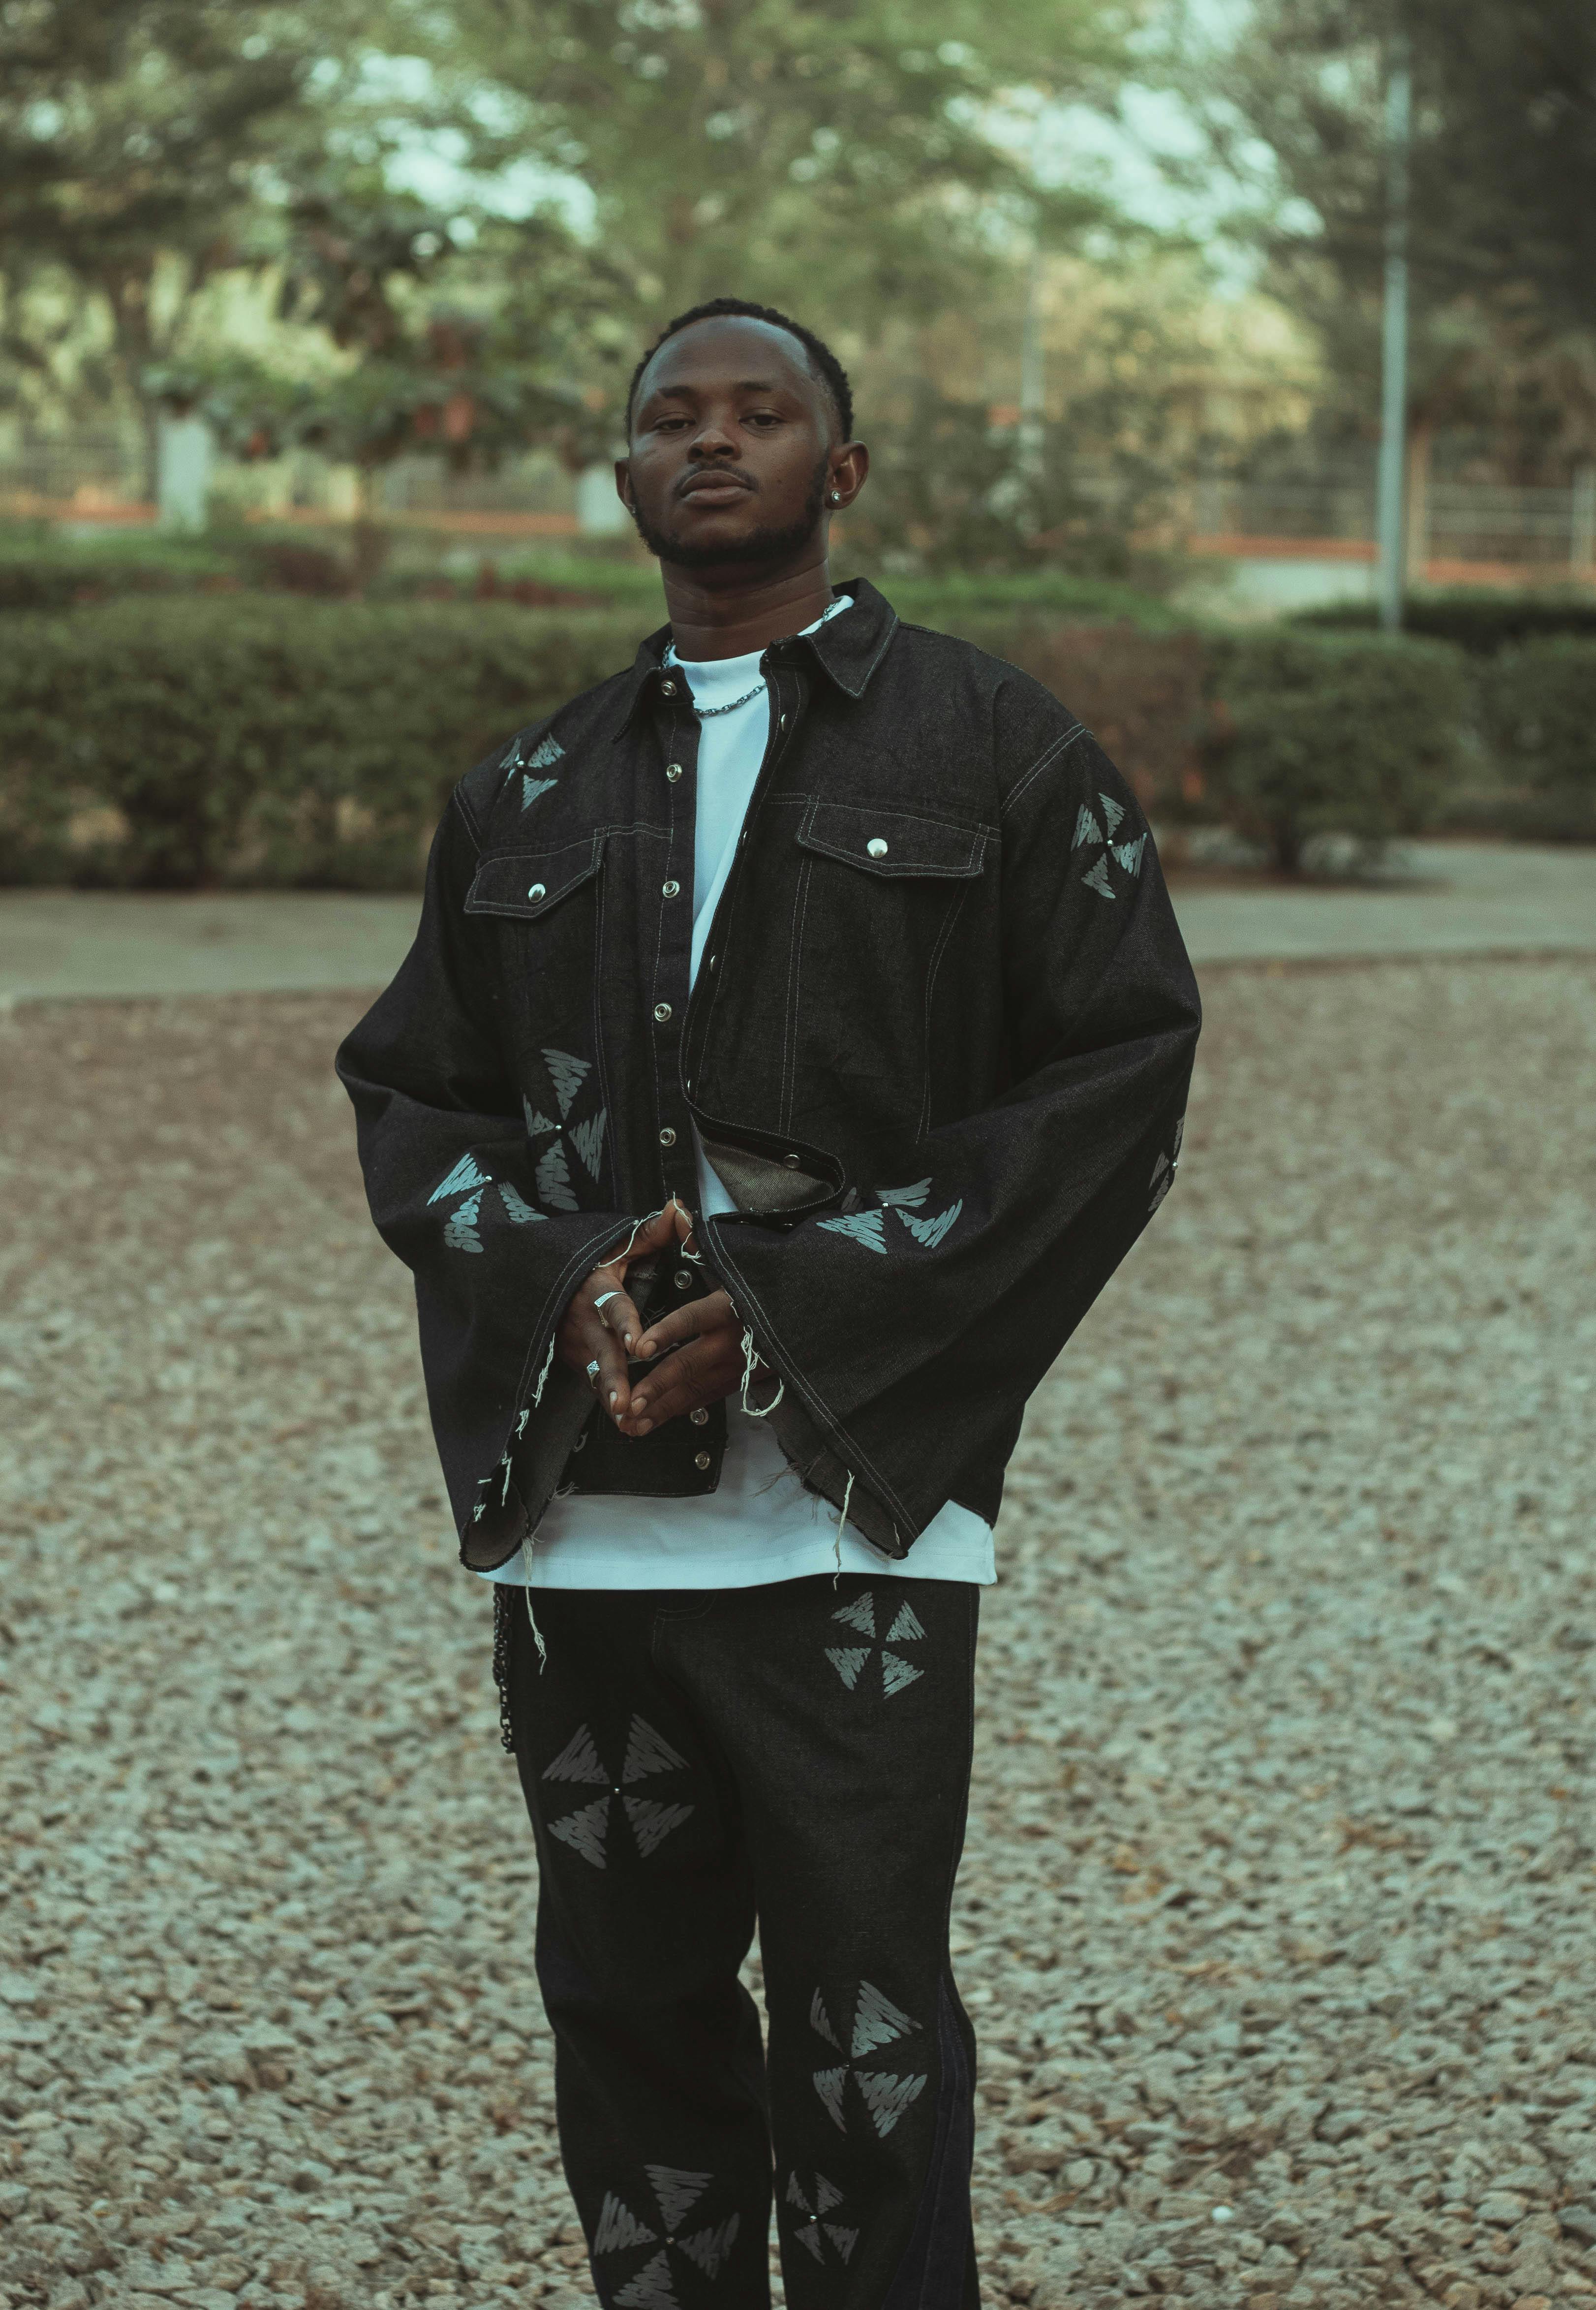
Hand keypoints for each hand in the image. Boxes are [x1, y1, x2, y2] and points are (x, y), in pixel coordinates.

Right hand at [556, 1200, 685, 1426]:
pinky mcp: (575, 1361)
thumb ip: (651, 1233)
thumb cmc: (593, 1262)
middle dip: (613, 1377)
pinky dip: (608, 1403)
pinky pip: (594, 1383)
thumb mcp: (617, 1244)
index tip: (638, 1345)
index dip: (626, 1326)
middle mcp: (585, 1320)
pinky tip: (627, 1427)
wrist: (544, 1279)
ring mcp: (576, 1344)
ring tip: (625, 1420)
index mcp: (598, 1289)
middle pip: (601, 1351)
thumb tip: (680, 1207)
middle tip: (626, 1401)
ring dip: (609, 1397)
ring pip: (595, 1373)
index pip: (614, 1307)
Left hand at [617, 1205, 744, 1435]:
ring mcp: (736, 1367)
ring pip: (693, 1391)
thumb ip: (699, 1240)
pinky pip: (703, 1400)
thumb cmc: (763, 1286)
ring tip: (631, 1422)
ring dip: (661, 1408)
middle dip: (656, 1386)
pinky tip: (651, 1422)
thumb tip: (676, 1208)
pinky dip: (676, 1412)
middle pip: (688, 1365)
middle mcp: (732, 1341)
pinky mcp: (738, 1383)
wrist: (811, 1317)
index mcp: (728, 1307)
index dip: (666, 1333)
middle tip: (629, 1403)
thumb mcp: (735, 1260)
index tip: (638, 1347)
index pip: (692, 1319)